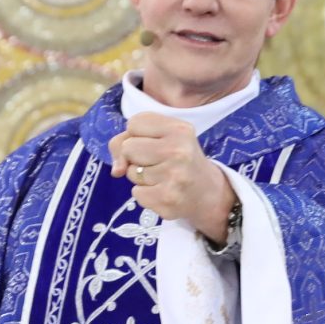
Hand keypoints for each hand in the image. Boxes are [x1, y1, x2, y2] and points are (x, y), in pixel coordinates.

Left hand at [108, 112, 235, 237]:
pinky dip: (145, 194)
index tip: (152, 142)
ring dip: (141, 177)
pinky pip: (136, 193)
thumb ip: (128, 141)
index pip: (134, 123)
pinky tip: (163, 191)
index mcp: (179, 129)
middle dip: (135, 156)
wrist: (207, 192)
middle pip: (128, 148)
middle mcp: (178, 151)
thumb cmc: (179, 159)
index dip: (136, 134)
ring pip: (131, 172)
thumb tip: (117, 170)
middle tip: (156, 162)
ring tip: (162, 177)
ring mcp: (173, 176)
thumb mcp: (162, 138)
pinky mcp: (167, 199)